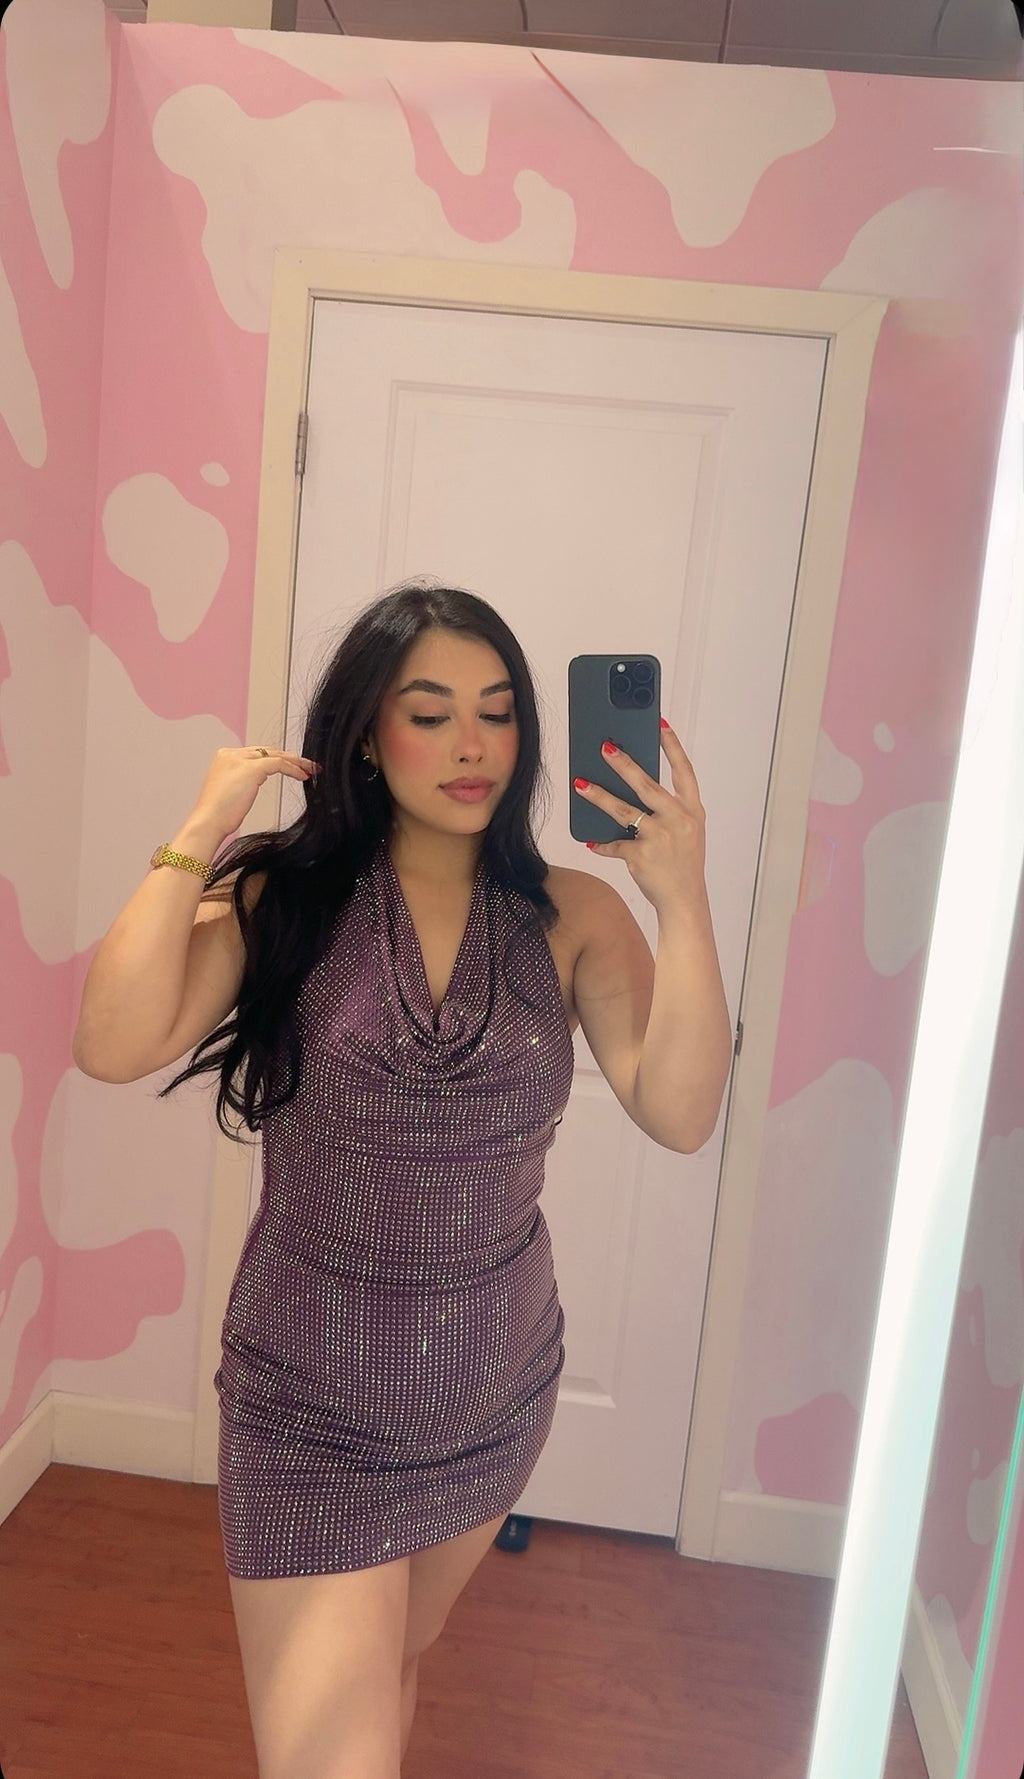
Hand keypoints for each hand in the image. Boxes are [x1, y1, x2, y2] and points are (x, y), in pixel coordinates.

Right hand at [187, 746, 318, 842]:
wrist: (208, 823)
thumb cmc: (217, 815)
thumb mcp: (230, 791)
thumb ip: (242, 780)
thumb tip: (258, 780)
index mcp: (224, 757)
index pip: (256, 753)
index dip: (277, 758)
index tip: (292, 766)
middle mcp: (231, 754)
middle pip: (267, 751)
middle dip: (289, 757)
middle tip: (307, 765)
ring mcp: (240, 760)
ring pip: (275, 754)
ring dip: (296, 762)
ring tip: (311, 769)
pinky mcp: (251, 769)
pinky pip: (279, 764)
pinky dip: (293, 769)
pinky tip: (303, 776)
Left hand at [574, 721, 707, 912]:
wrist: (685, 901)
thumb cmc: (682, 863)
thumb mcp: (687, 831)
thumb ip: (668, 809)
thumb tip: (634, 784)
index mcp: (693, 811)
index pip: (684, 771)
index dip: (672, 746)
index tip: (659, 723)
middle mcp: (679, 820)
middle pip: (647, 785)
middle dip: (623, 764)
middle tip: (604, 747)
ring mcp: (660, 838)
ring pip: (623, 811)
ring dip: (598, 796)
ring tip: (580, 784)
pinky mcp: (642, 856)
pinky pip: (615, 844)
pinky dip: (603, 843)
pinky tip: (592, 840)